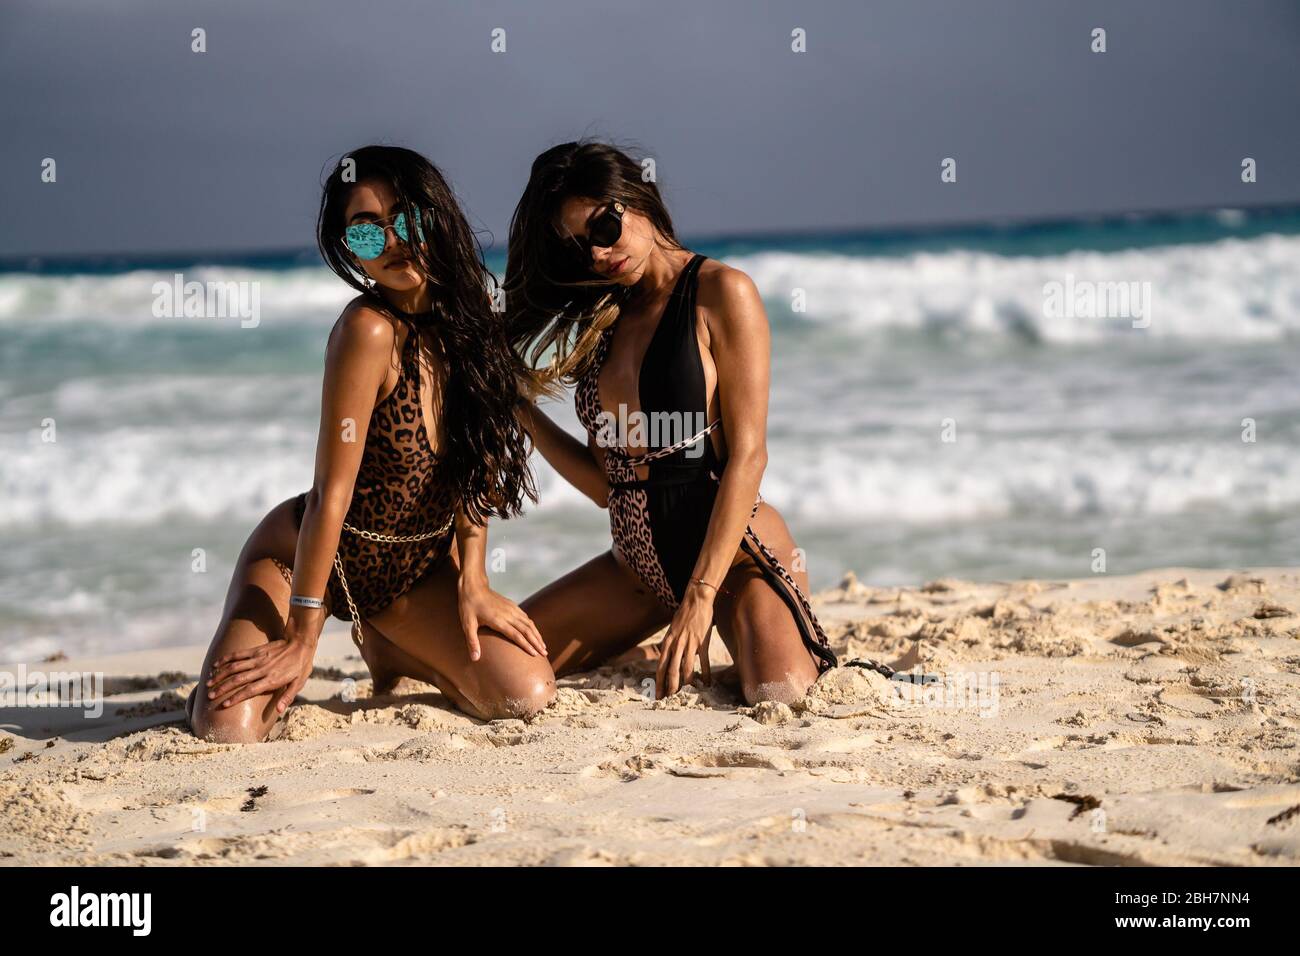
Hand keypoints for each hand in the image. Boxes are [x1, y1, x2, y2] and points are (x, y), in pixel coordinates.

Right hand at [207, 627, 316, 714]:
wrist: (301, 642)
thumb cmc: (301, 665)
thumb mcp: (299, 683)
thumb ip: (287, 697)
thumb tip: (279, 711)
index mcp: (272, 679)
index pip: (250, 690)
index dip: (236, 698)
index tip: (224, 705)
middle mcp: (262, 669)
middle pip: (238, 680)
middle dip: (223, 688)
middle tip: (211, 696)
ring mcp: (258, 658)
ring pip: (234, 667)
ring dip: (220, 675)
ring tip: (208, 683)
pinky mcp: (256, 650)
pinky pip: (238, 655)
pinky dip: (225, 659)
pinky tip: (215, 665)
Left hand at [458, 579, 545, 660]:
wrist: (474, 587)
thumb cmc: (469, 606)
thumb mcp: (467, 625)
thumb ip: (472, 642)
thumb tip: (475, 659)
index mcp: (498, 620)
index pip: (516, 635)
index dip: (526, 645)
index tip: (535, 654)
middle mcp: (508, 614)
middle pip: (527, 630)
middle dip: (537, 642)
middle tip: (544, 654)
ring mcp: (511, 609)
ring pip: (529, 623)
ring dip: (537, 635)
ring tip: (543, 646)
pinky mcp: (512, 605)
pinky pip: (526, 617)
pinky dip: (533, 626)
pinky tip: (535, 632)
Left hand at [656, 583, 716, 698]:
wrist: (696, 601)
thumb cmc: (683, 616)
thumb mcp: (672, 631)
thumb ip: (670, 645)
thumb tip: (669, 659)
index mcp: (667, 642)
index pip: (660, 667)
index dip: (659, 682)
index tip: (658, 694)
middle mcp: (676, 644)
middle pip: (671, 670)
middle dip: (670, 687)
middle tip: (670, 700)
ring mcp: (689, 643)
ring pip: (686, 668)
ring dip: (687, 683)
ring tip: (687, 694)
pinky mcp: (702, 642)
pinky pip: (703, 662)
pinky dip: (705, 674)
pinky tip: (707, 683)